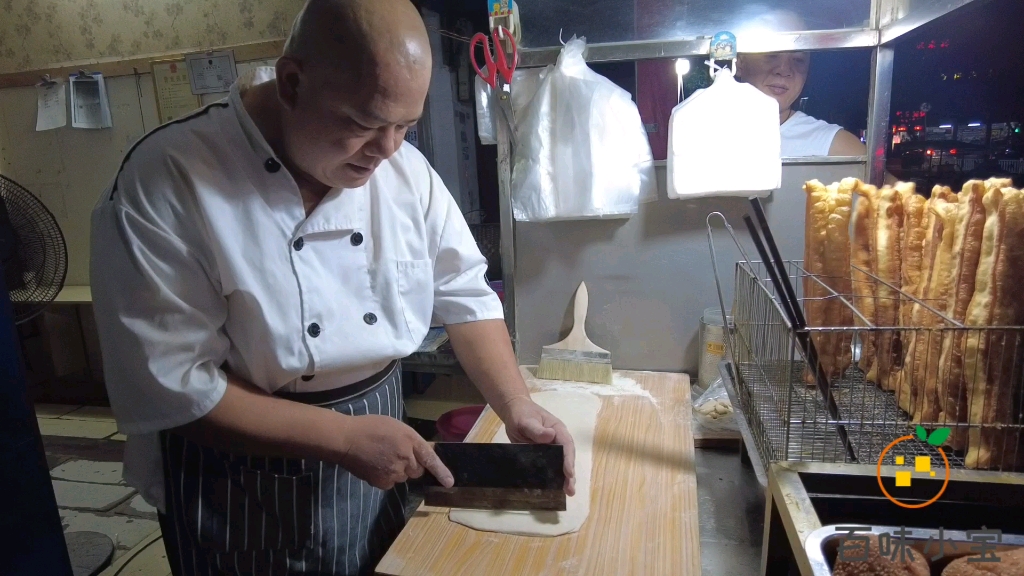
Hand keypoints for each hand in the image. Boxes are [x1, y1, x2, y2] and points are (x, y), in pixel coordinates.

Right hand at [337, 415, 453, 489]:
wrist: (346, 440)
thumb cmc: (370, 427)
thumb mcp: (396, 427)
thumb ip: (410, 440)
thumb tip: (424, 452)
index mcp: (410, 440)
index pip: (430, 458)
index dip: (441, 471)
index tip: (450, 483)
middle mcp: (405, 458)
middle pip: (416, 470)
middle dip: (411, 465)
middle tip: (396, 454)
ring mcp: (394, 472)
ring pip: (403, 477)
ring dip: (398, 471)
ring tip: (382, 458)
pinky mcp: (382, 482)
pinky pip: (390, 483)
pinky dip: (386, 477)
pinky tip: (375, 466)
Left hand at [499, 397, 576, 495]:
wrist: (514, 412)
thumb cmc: (522, 414)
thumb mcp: (527, 420)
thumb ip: (537, 429)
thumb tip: (551, 435)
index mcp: (558, 430)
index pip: (566, 445)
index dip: (568, 460)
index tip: (569, 473)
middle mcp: (557, 440)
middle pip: (566, 457)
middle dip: (569, 474)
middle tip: (570, 490)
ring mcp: (551, 449)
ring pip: (560, 464)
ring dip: (564, 478)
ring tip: (567, 492)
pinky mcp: (542, 455)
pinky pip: (549, 466)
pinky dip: (552, 476)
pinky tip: (552, 488)